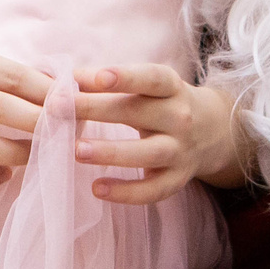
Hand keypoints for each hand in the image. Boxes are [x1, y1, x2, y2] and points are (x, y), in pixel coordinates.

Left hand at [71, 64, 249, 205]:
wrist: (212, 132)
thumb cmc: (162, 104)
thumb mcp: (147, 87)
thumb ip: (110, 83)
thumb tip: (64, 79)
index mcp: (172, 88)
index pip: (151, 79)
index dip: (125, 77)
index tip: (94, 77)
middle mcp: (180, 117)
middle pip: (138, 112)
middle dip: (95, 109)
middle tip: (57, 108)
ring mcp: (181, 150)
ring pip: (147, 153)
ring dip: (110, 151)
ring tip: (76, 150)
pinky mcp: (177, 179)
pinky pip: (153, 190)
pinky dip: (126, 192)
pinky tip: (97, 188)